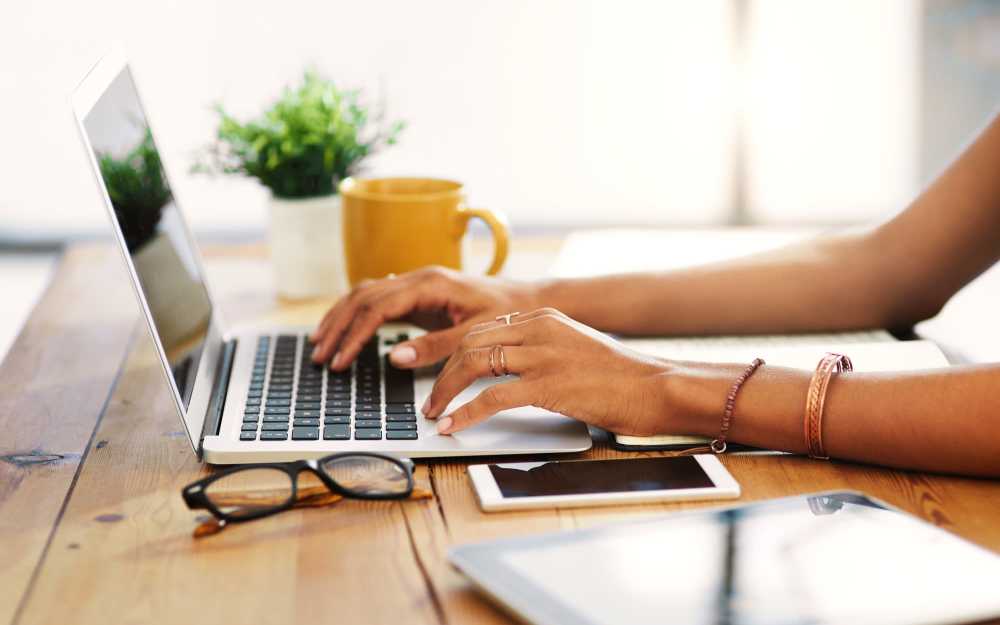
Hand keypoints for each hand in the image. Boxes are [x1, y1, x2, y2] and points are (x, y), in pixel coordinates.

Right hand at [310, 266, 541, 370]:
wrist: (528, 300)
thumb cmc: (507, 314)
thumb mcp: (475, 335)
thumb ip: (436, 347)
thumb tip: (395, 357)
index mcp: (430, 284)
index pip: (377, 307)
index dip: (354, 335)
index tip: (340, 361)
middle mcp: (419, 277)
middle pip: (363, 296)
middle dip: (338, 326)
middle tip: (320, 355)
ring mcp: (417, 283)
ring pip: (365, 293)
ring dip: (341, 317)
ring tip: (321, 343)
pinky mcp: (419, 293)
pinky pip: (378, 298)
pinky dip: (356, 313)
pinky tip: (345, 328)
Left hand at [423, 308, 681, 435]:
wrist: (656, 387)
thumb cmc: (620, 376)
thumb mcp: (574, 348)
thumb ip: (541, 349)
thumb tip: (505, 370)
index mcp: (544, 318)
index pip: (483, 329)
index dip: (453, 353)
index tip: (440, 374)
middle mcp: (539, 329)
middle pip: (471, 343)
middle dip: (442, 372)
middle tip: (430, 399)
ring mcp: (543, 355)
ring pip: (474, 364)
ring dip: (446, 391)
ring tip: (434, 413)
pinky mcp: (549, 384)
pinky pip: (492, 397)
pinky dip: (466, 412)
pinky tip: (453, 425)